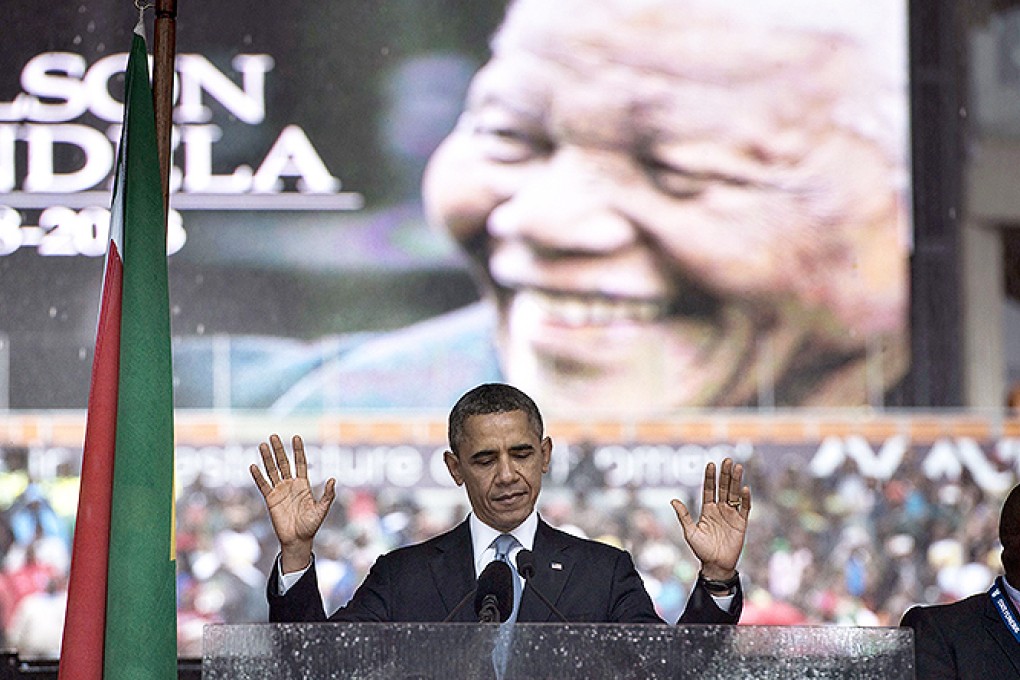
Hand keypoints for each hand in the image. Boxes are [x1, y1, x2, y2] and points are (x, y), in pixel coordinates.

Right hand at [250, 434, 335, 572]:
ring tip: (262, 445)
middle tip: (273, 435)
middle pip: (284, 463)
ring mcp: (279, 491)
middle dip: (279, 450)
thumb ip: (328, 495)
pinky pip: (263, 486)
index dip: (298, 450)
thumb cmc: (311, 525)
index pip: (299, 463)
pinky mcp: (270, 500)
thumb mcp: (322, 509)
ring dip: (267, 459)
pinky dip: (258, 476)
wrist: (298, 540)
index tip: (295, 437)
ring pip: (272, 471)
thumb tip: (332, 479)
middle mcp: (290, 485)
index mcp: (303, 485)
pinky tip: (253, 466)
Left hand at [670, 458, 749, 580]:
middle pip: (724, 488)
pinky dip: (745, 499)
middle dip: (725, 474)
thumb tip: (672, 500)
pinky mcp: (741, 523)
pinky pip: (744, 509)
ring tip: (737, 467)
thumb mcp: (690, 532)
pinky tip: (744, 489)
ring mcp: (731, 515)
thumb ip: (683, 516)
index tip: (710, 464)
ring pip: (734, 494)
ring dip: (736, 481)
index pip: (709, 489)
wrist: (716, 565)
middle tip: (727, 460)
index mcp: (707, 510)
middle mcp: (720, 509)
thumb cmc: (701, 550)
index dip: (710, 477)